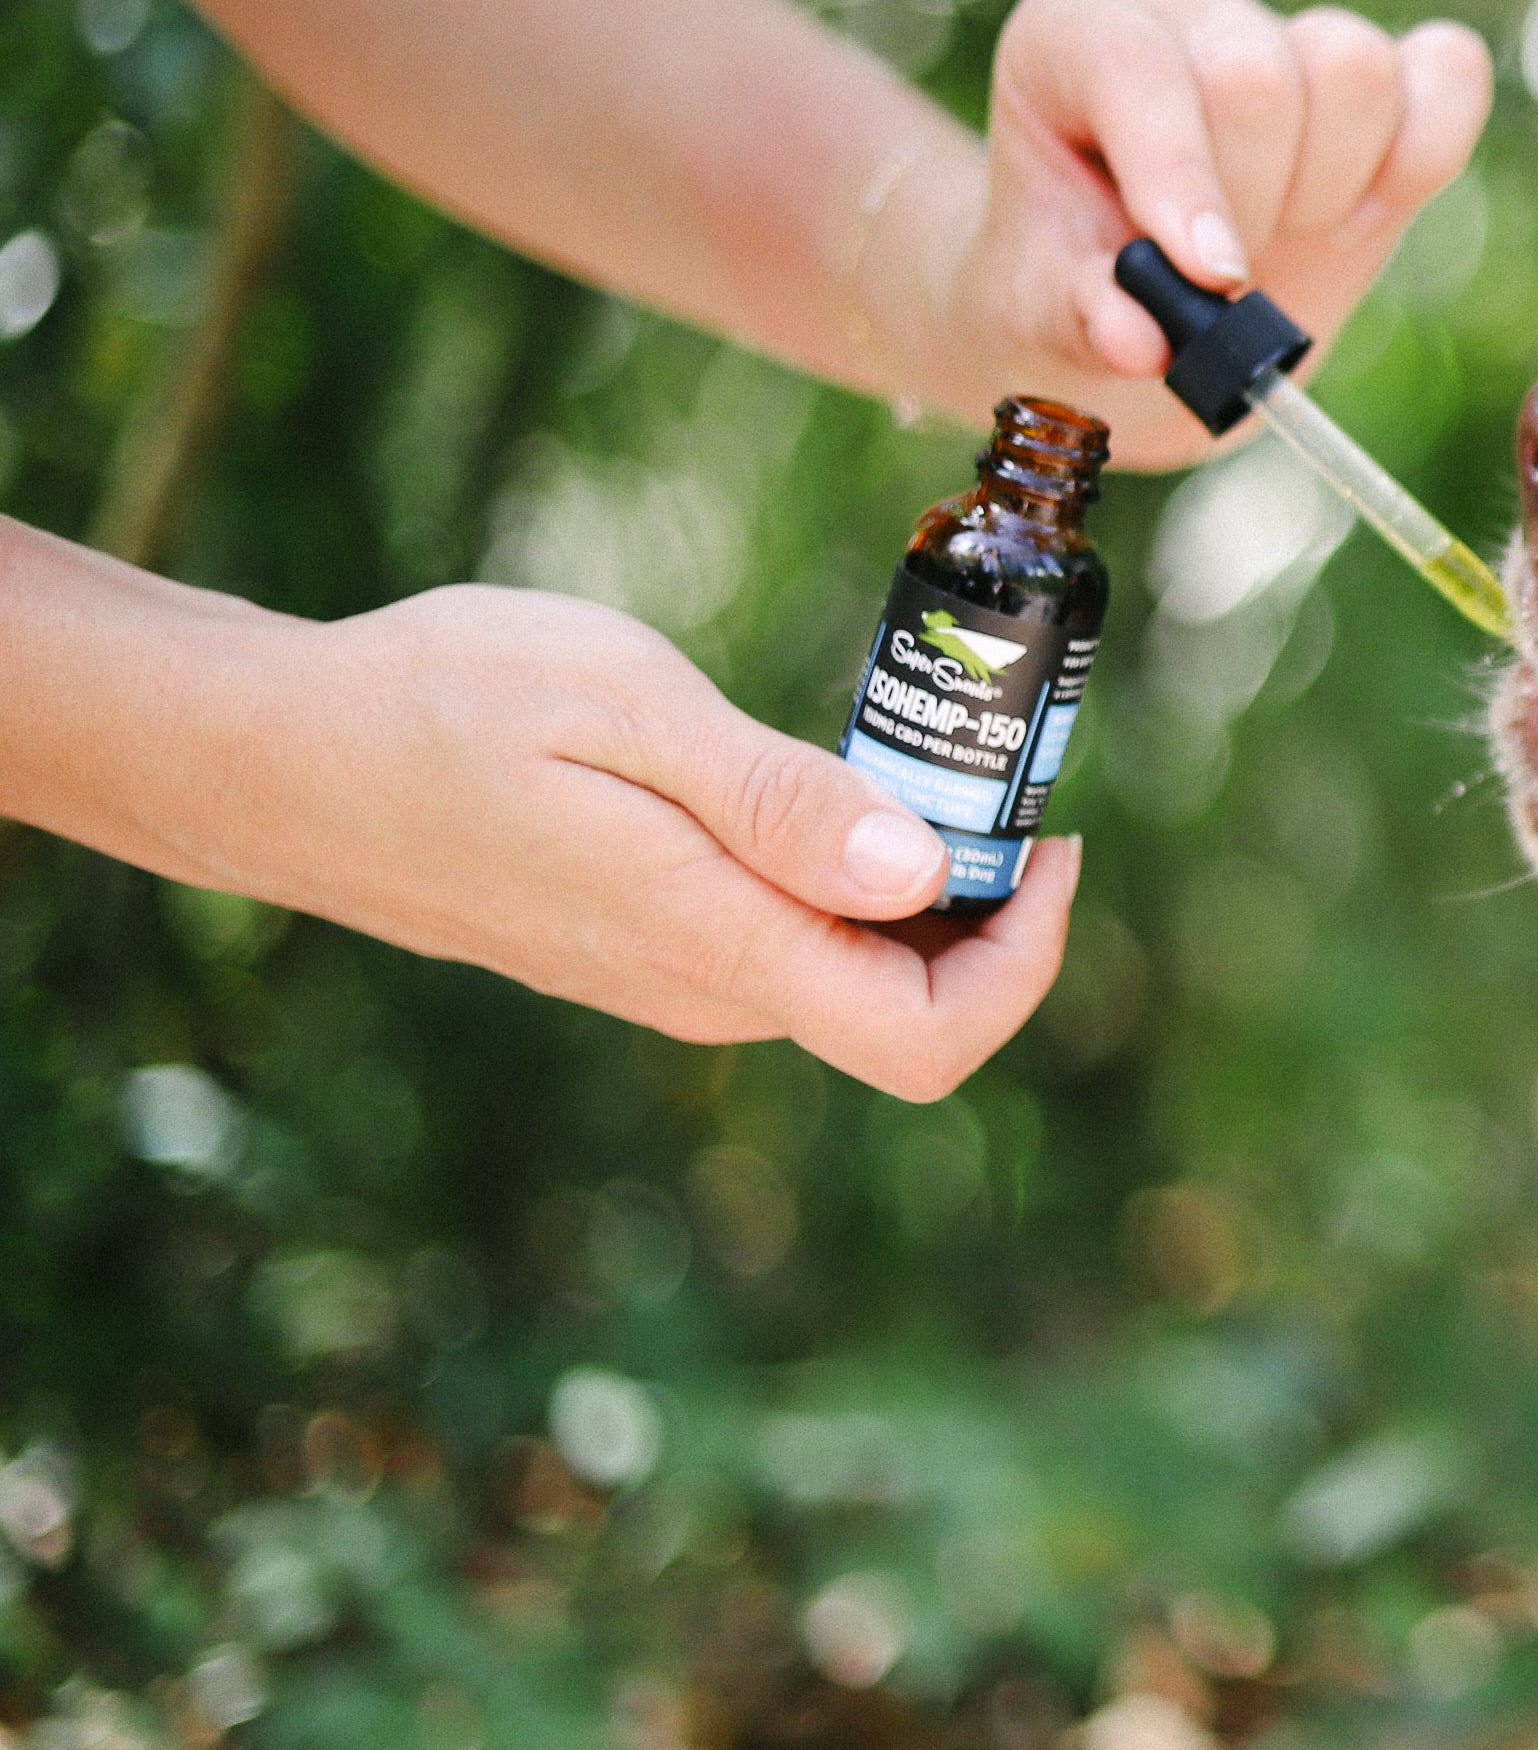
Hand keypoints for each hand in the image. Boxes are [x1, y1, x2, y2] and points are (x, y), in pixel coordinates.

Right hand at [263, 586, 1072, 1099]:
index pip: (928, 1041)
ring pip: (853, 971)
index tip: (1049, 837)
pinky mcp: (643, 948)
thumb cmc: (439, 708)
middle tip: (991, 762)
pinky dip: (847, 875)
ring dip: (923, 883)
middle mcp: (704, 992)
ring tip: (914, 749)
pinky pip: (790, 942)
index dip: (1027, 960)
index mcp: (715, 944)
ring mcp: (669, 980)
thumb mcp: (626, 709)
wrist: (277, 757)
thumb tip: (919, 869)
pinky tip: (826, 778)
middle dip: (992, 902)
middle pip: (912, 1007)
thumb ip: (779, 799)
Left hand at [913, 0, 1494, 464]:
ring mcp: (1287, 31)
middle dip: (1253, 203)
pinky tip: (1363, 220)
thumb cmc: (1074, 292)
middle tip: (1223, 279)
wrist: (1137, 310)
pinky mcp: (1383, 70)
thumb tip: (1141, 339)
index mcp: (1071, 33)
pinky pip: (1449, 70)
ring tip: (1276, 241)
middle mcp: (1183, 12)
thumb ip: (1083, 318)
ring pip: (1352, 69)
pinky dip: (1428, 153)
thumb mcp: (1045, 316)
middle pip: (1257, 75)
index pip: (1136, 63)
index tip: (1213, 277)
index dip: (1181, 169)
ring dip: (1329, 189)